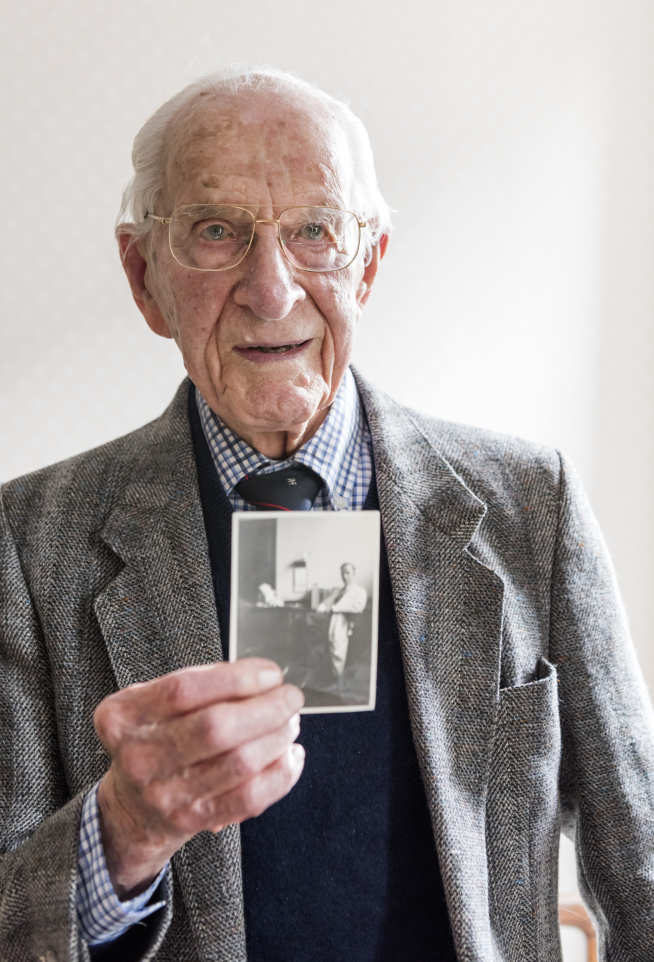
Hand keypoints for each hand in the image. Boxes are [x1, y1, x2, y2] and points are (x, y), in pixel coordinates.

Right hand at [93, 658, 303, 898]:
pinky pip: (249, 797)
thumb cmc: (155, 740)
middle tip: (290, 697)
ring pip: (239, 762)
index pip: (184, 690)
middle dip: (267, 708)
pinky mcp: (193, 819)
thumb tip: (260, 678)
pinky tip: (289, 755)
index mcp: (123, 717)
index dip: (236, 678)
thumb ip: (198, 686)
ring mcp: (165, 793)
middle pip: (215, 727)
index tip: (269, 673)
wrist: (133, 808)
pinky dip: (281, 774)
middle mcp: (139, 756)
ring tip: (289, 723)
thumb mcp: (152, 705)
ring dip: (277, 737)